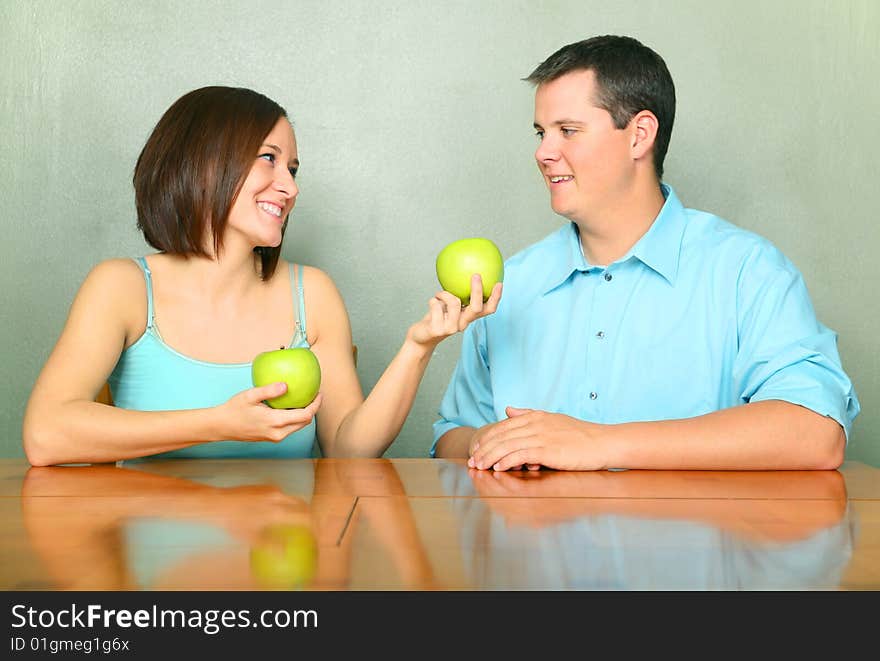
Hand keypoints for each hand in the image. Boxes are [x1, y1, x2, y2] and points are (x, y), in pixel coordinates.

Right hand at [217, 382, 322, 442]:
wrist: (222, 427)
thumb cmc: (234, 409)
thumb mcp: (250, 396)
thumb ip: (269, 390)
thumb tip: (286, 385)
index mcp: (275, 422)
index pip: (305, 415)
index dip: (316, 405)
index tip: (318, 394)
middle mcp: (278, 433)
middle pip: (305, 422)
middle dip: (313, 409)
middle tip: (314, 395)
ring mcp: (275, 437)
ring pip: (298, 426)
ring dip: (304, 414)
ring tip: (305, 399)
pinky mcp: (272, 438)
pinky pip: (289, 428)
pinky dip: (295, 418)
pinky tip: (291, 406)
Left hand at [407, 275, 501, 348]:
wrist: (422, 336)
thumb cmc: (436, 317)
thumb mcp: (449, 305)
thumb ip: (457, 294)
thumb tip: (463, 271)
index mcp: (468, 317)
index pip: (488, 309)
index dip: (496, 298)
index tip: (499, 283)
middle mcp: (463, 324)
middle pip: (477, 308)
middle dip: (478, 290)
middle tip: (476, 275)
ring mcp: (451, 328)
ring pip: (455, 302)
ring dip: (445, 293)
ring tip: (439, 294)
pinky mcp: (438, 329)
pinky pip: (437, 305)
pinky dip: (433, 300)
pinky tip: (432, 302)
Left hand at [467, 406, 612, 470]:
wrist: (603, 442)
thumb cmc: (581, 435)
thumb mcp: (553, 419)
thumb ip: (529, 414)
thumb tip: (509, 409)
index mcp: (536, 416)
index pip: (504, 426)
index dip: (488, 437)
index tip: (477, 448)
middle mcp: (535, 423)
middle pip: (502, 436)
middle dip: (484, 449)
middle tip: (473, 461)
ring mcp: (541, 436)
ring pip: (507, 446)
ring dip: (490, 457)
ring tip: (480, 467)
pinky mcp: (547, 450)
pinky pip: (520, 455)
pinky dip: (506, 461)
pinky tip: (498, 468)